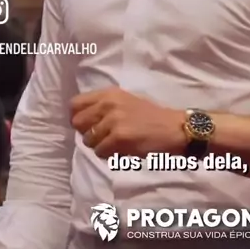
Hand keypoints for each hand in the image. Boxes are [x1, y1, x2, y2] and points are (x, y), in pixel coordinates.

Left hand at [70, 88, 184, 158]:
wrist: (174, 128)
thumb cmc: (151, 117)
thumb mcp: (126, 102)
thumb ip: (104, 106)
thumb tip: (83, 120)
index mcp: (109, 93)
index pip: (75, 104)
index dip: (78, 117)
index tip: (87, 126)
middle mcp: (108, 103)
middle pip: (78, 123)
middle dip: (86, 133)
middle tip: (102, 138)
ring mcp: (113, 120)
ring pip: (88, 140)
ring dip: (99, 146)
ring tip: (115, 144)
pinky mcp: (119, 137)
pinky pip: (100, 151)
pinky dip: (108, 154)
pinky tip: (122, 150)